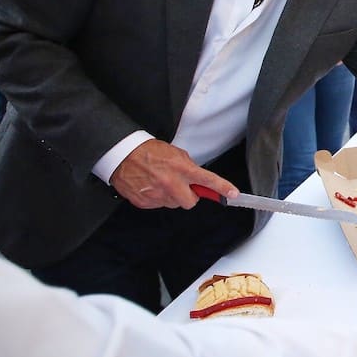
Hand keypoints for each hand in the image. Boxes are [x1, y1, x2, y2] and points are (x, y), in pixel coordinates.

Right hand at [110, 139, 237, 208]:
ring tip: (161, 183)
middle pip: (190, 202)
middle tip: (181, 186)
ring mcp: (157, 195)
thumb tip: (197, 179)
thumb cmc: (148, 151)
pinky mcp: (145, 202)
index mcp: (181, 168)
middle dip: (188, 196)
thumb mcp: (175, 153)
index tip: (233, 194)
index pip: (207, 180)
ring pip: (174, 204)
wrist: (122, 154)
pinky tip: (151, 187)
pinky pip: (159, 205)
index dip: (222, 188)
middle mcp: (171, 183)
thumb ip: (189, 167)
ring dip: (172, 197)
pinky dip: (157, 198)